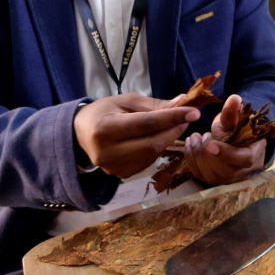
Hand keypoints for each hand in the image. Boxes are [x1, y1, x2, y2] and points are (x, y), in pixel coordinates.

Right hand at [73, 93, 199, 178]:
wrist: (81, 133)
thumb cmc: (105, 111)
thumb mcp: (127, 101)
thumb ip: (154, 105)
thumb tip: (182, 103)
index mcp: (105, 128)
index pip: (146, 124)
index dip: (172, 118)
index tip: (194, 112)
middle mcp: (107, 152)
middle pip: (152, 145)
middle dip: (174, 130)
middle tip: (187, 118)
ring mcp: (113, 167)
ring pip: (152, 155)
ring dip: (168, 139)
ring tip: (173, 125)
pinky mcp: (120, 174)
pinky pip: (148, 162)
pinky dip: (158, 149)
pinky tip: (158, 138)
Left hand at [184, 93, 266, 185]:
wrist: (238, 141)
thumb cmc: (240, 128)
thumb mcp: (237, 119)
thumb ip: (233, 112)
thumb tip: (234, 98)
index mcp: (253, 156)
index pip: (241, 159)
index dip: (226, 153)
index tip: (211, 144)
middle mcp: (240, 173)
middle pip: (222, 169)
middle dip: (207, 151)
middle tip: (203, 134)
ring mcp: (226, 179)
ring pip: (208, 174)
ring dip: (198, 153)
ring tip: (198, 137)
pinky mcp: (212, 180)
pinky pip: (198, 174)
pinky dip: (191, 158)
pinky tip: (191, 144)